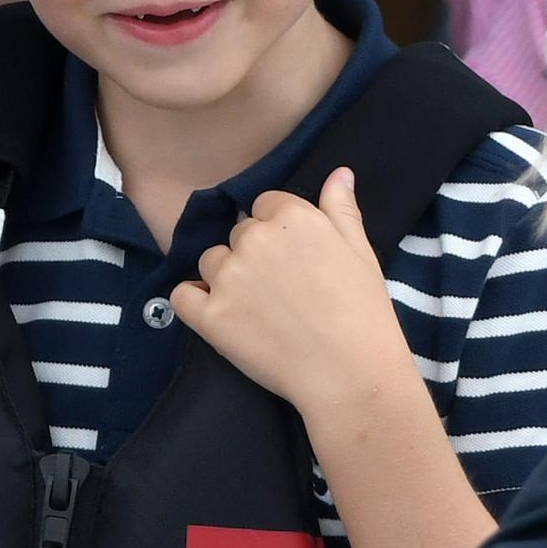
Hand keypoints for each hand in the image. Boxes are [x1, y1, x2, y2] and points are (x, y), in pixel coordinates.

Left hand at [170, 167, 409, 418]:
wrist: (351, 375)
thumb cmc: (364, 313)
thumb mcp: (361, 252)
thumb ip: (341, 208)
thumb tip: (339, 172)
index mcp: (291, 217)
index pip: (266, 206)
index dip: (279, 232)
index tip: (295, 260)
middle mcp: (254, 239)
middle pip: (240, 233)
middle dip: (255, 254)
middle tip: (283, 290)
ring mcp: (228, 277)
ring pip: (212, 261)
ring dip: (226, 277)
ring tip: (257, 309)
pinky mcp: (210, 316)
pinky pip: (182, 296)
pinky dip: (194, 302)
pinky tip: (217, 315)